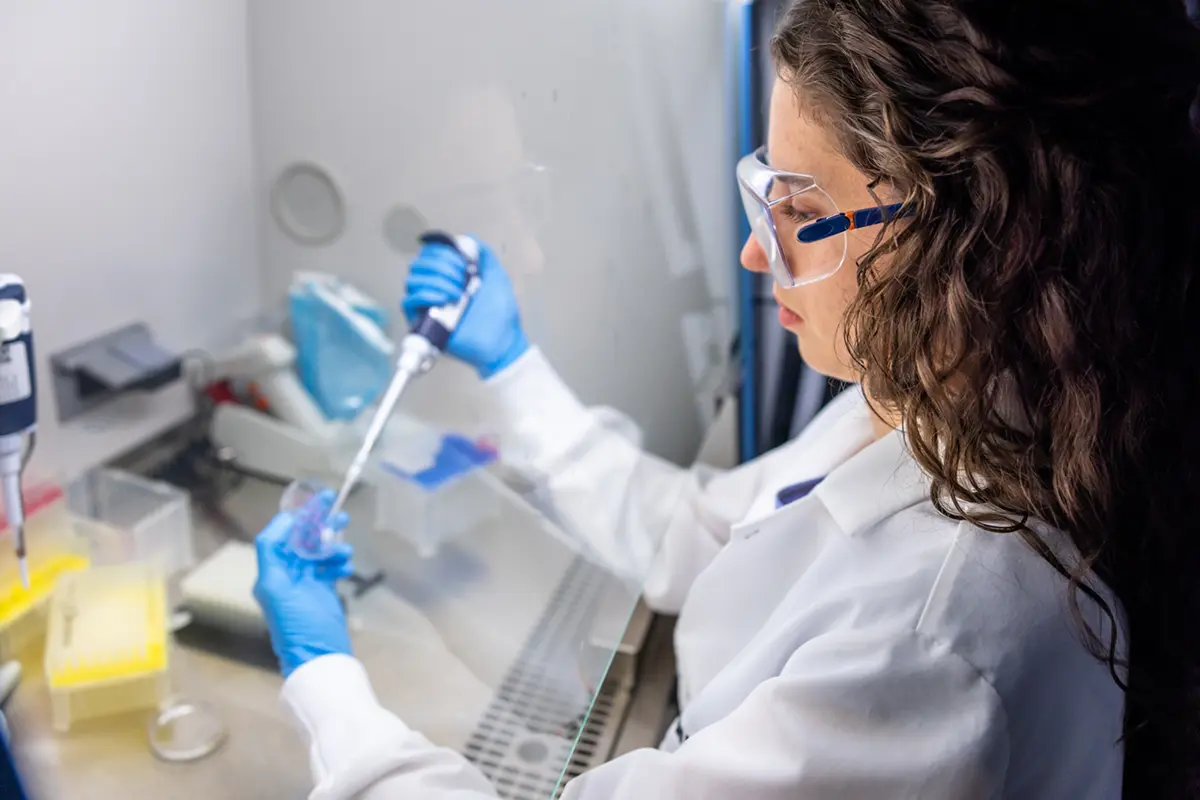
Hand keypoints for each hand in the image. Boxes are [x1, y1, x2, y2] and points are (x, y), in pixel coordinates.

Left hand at [252, 490, 354, 677]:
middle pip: (302, 540)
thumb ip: (273, 552)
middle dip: (320, 526)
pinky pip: (329, 567)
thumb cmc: (296, 622)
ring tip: (346, 549)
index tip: (318, 501)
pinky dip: (338, 563)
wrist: (319, 656)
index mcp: (271, 572)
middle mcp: (286, 575)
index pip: (281, 535)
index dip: (297, 516)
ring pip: (319, 552)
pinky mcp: (322, 592)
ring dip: (333, 546)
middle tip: (341, 513)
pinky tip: (346, 566)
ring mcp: (305, 584)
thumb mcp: (276, 587)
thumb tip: (284, 520)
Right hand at [402, 237, 529, 378]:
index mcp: (449, 276)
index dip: (443, 252)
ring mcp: (427, 305)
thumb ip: (483, 255)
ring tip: (457, 294)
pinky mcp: (422, 323)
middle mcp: (435, 288)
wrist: (502, 342)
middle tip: (462, 280)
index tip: (464, 263)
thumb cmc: (501, 313)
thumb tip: (467, 239)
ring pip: (412, 280)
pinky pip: (407, 302)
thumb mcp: (496, 276)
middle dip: (441, 266)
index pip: (430, 254)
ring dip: (436, 281)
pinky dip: (425, 295)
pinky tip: (444, 300)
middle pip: (418, 264)